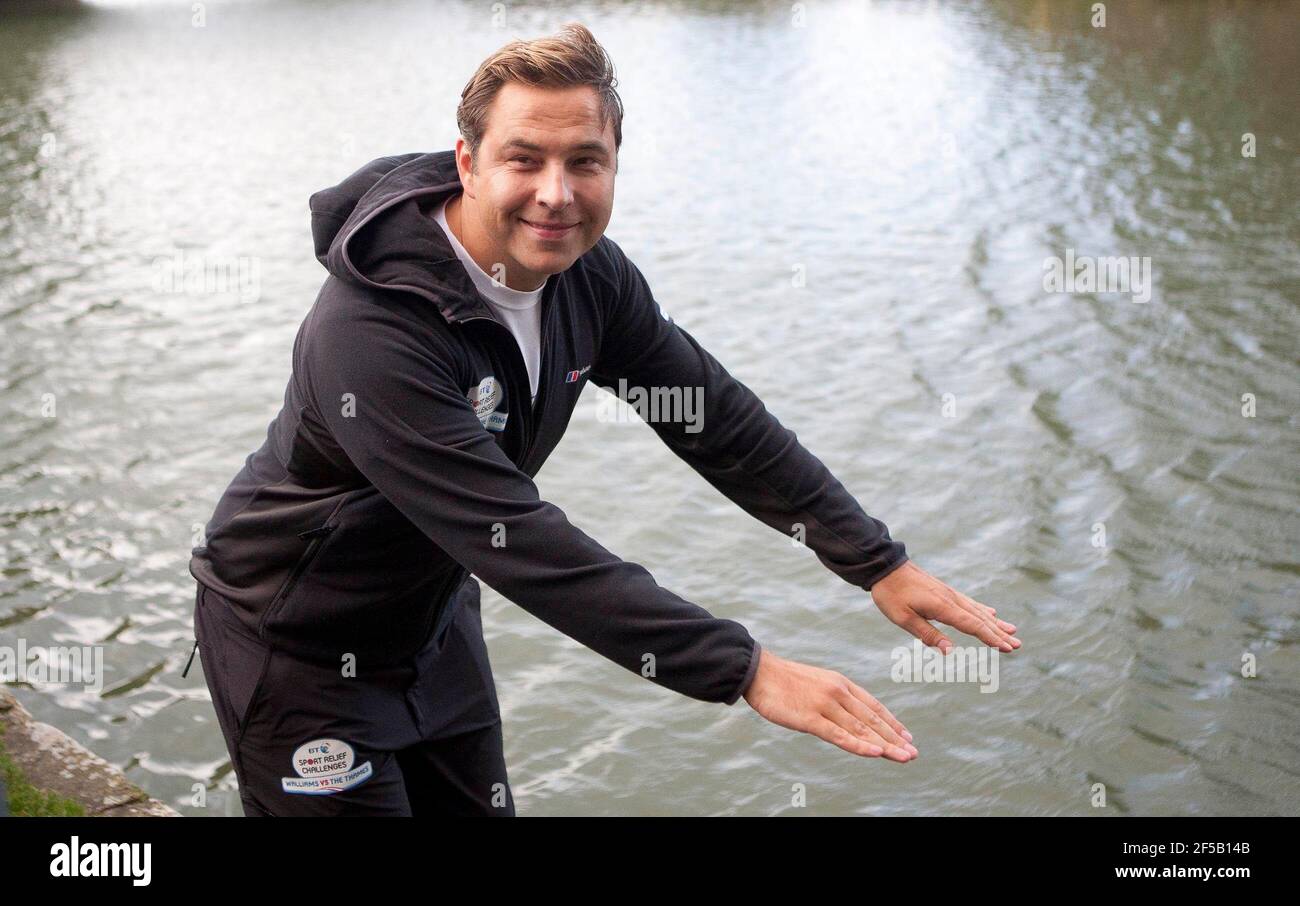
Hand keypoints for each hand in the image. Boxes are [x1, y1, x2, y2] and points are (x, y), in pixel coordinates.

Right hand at [742, 648, 917, 761]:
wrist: (758, 671)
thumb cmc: (784, 680)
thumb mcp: (816, 684)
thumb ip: (833, 699)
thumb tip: (847, 716)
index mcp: (840, 683)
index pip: (873, 706)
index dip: (891, 722)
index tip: (906, 736)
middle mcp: (838, 693)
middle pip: (872, 719)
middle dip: (894, 738)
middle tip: (912, 753)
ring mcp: (825, 705)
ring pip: (861, 729)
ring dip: (884, 745)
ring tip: (903, 757)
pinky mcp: (810, 718)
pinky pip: (839, 735)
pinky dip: (859, 745)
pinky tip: (875, 753)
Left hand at [870, 560, 1020, 653]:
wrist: (885, 566)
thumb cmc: (891, 594)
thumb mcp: (904, 618)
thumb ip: (928, 634)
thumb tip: (950, 651)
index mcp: (942, 607)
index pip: (972, 625)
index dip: (991, 638)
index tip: (1007, 648)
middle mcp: (951, 599)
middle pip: (980, 619)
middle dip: (999, 633)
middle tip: (1017, 645)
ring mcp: (949, 593)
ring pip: (978, 610)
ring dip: (996, 623)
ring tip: (1013, 630)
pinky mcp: (945, 591)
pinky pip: (970, 603)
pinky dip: (983, 610)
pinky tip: (992, 613)